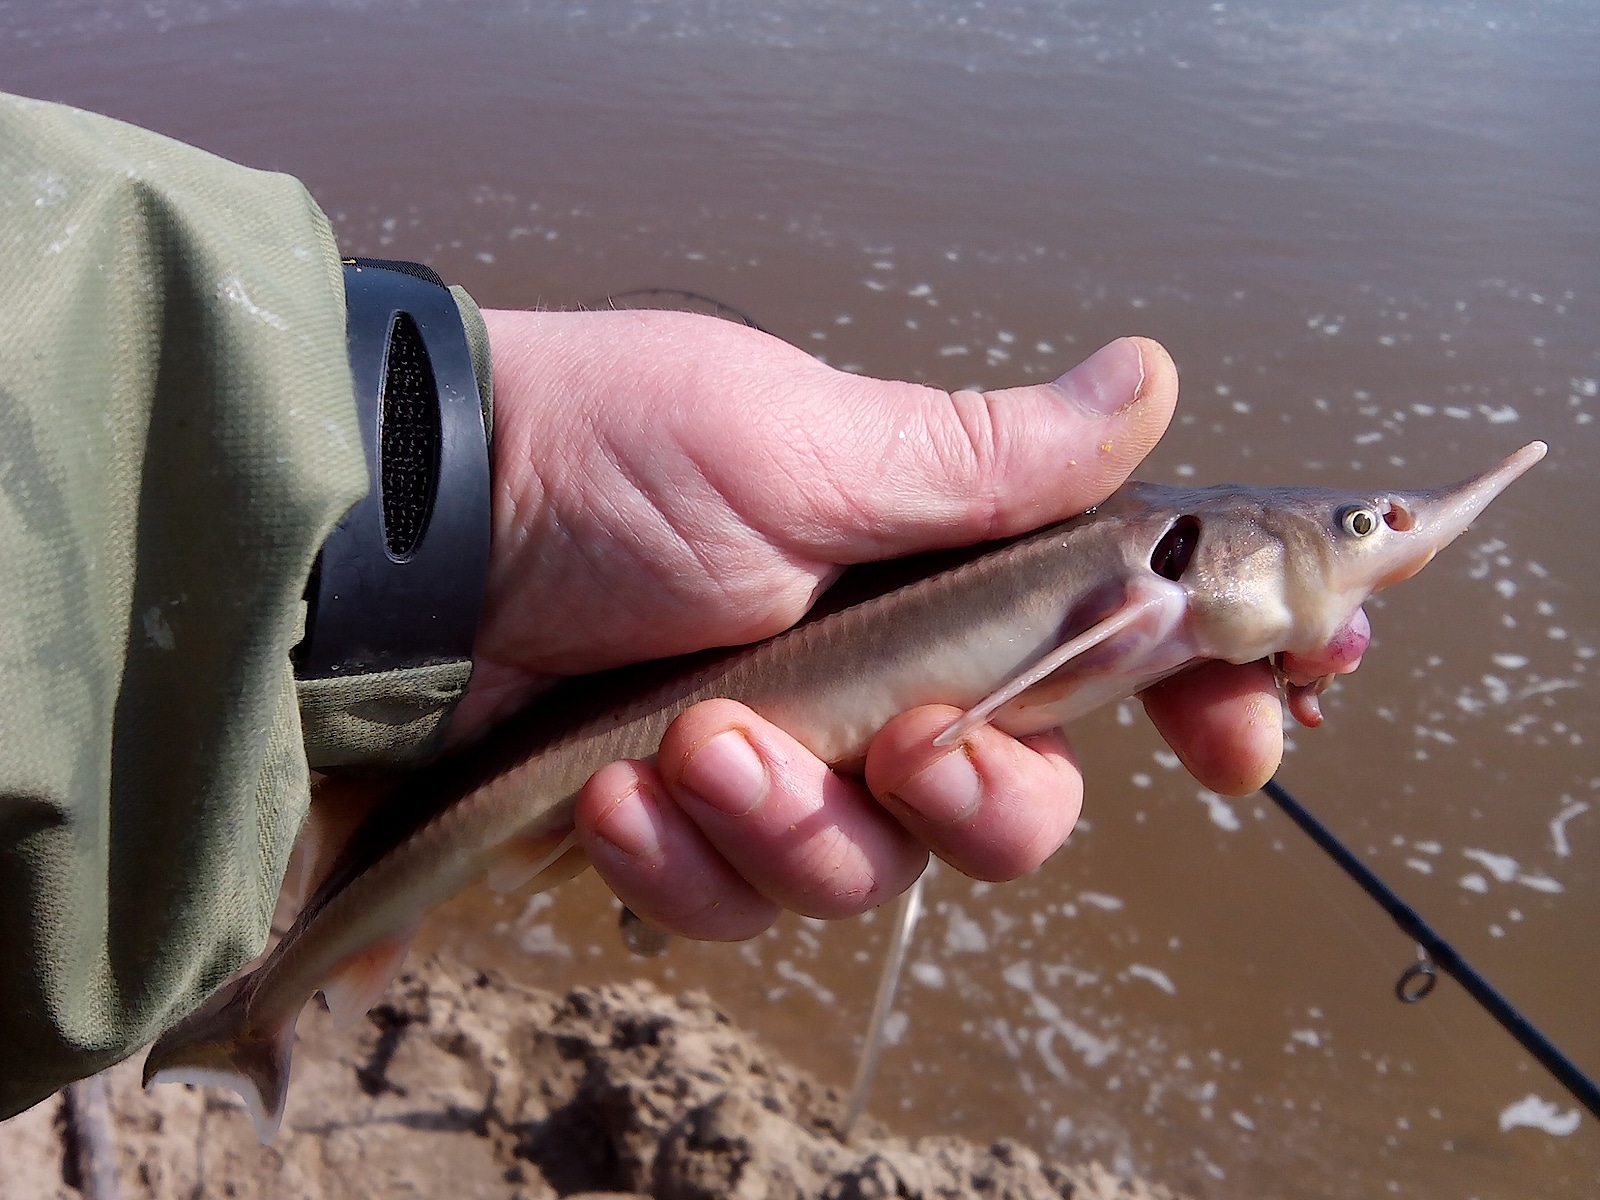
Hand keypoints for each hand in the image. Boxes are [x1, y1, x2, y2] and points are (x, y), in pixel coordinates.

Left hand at [454, 311, 1281, 939]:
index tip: (1253, 737)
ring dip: (793, 823)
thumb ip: (987, 460)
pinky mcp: (689, 824)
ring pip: (873, 875)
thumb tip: (1151, 381)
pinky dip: (682, 858)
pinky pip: (734, 905)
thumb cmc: (609, 452)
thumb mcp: (803, 443)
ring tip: (696, 737)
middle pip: (1017, 806)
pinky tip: (617, 791)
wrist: (417, 533)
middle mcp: (884, 672)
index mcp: (939, 567)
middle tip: (917, 748)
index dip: (1200, 694)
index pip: (1113, 644)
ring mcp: (785, 758)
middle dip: (982, 799)